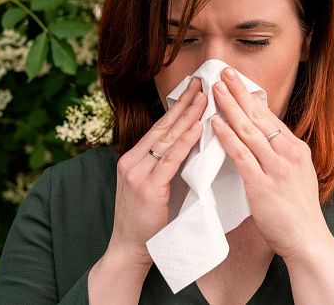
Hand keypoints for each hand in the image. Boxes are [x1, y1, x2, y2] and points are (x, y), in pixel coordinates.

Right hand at [103, 77, 206, 266]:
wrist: (129, 249)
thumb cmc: (146, 221)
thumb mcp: (152, 186)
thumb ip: (164, 166)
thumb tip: (190, 146)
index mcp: (133, 158)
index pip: (159, 127)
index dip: (177, 107)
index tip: (193, 89)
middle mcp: (132, 161)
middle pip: (163, 126)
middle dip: (184, 103)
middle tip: (201, 83)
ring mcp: (138, 173)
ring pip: (167, 138)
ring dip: (188, 116)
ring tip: (204, 97)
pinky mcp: (147, 187)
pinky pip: (170, 159)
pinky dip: (185, 141)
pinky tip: (198, 127)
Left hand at [210, 67, 333, 260]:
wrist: (308, 240)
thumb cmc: (298, 212)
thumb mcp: (297, 175)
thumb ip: (281, 157)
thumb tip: (264, 140)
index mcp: (297, 150)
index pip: (270, 117)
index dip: (251, 98)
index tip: (237, 82)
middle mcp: (289, 154)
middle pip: (260, 117)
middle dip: (239, 93)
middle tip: (223, 73)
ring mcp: (277, 169)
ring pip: (249, 131)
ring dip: (229, 108)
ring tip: (215, 90)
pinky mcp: (262, 185)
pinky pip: (241, 155)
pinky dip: (227, 137)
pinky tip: (215, 123)